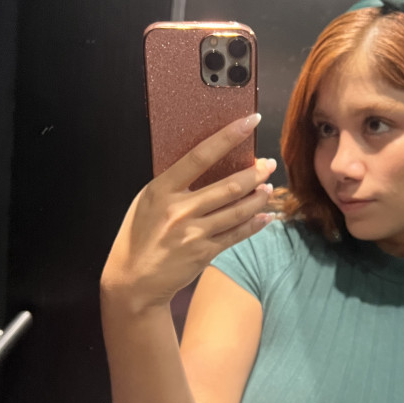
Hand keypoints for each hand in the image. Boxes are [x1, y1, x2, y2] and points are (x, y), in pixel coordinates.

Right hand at [101, 114, 276, 309]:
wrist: (134, 281)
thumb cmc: (139, 236)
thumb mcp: (146, 201)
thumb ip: (173, 184)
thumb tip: (207, 164)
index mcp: (161, 189)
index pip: (200, 155)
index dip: (228, 136)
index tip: (249, 121)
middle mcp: (179, 209)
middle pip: (229, 186)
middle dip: (255, 173)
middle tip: (268, 164)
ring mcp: (193, 233)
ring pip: (238, 210)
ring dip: (259, 197)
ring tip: (268, 187)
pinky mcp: (204, 252)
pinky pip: (237, 234)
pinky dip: (255, 224)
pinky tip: (266, 215)